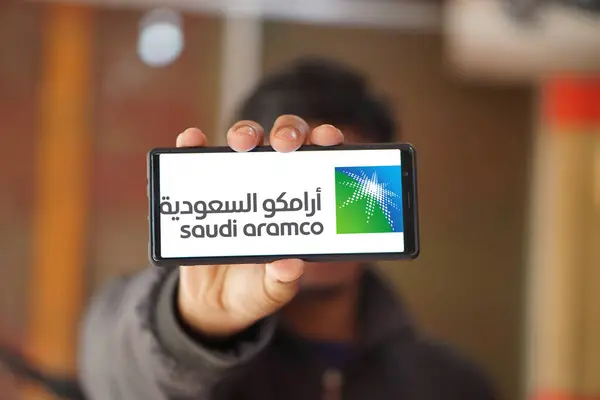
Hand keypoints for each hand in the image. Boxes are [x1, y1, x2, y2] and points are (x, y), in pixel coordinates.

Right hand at [177, 115, 343, 337]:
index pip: (321, 159)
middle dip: (288, 131)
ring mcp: (238, 179)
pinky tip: (191, 140)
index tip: (329, 139)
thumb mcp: (274, 289)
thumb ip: (283, 280)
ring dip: (245, 132)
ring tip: (241, 144)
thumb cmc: (256, 287)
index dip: (328, 141)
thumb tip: (290, 265)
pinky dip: (192, 144)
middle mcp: (274, 179)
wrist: (215, 300)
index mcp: (302, 200)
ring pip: (245, 139)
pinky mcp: (202, 186)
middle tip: (284, 144)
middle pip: (285, 139)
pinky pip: (196, 157)